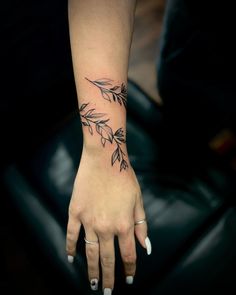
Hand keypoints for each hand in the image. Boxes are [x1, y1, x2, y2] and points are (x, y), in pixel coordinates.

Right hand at [66, 149, 150, 292]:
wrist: (105, 159)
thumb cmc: (124, 178)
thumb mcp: (138, 201)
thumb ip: (141, 226)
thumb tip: (144, 247)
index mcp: (124, 225)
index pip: (127, 255)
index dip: (129, 270)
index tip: (128, 280)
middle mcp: (106, 228)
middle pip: (107, 259)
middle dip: (109, 278)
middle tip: (108, 292)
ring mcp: (88, 221)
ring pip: (89, 252)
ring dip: (91, 270)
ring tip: (93, 283)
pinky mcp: (75, 212)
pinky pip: (71, 235)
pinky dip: (70, 247)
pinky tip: (71, 258)